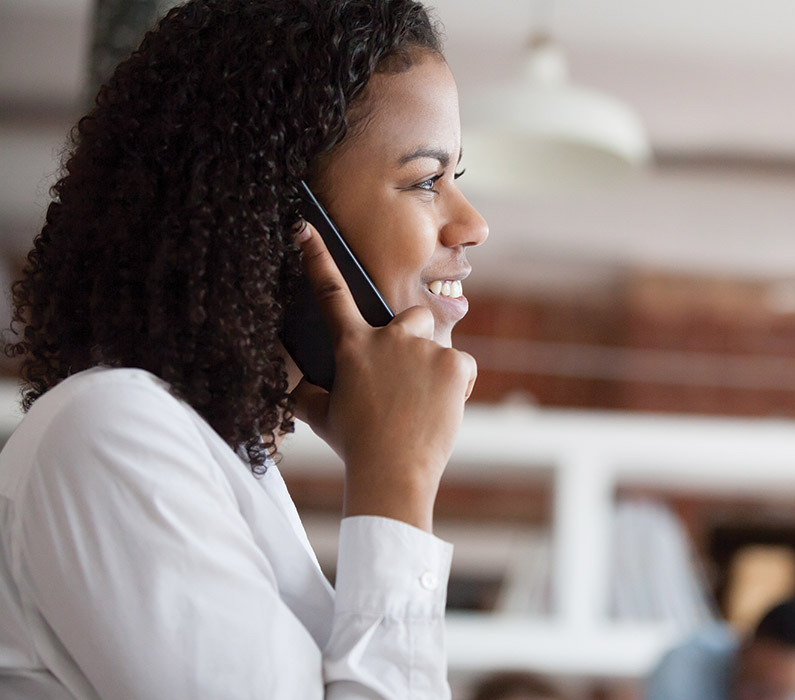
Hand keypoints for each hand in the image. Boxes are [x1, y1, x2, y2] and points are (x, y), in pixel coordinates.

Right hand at [289, 222, 475, 530]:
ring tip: (421, 407)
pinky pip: (461, 367)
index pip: (330, 294)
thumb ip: (306, 391)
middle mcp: (386, 338)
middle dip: (411, 340)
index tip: (305, 226)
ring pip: (437, 347)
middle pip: (409, 317)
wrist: (391, 473)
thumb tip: (291, 382)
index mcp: (351, 346)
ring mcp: (421, 349)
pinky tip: (442, 409)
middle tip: (406, 380)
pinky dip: (457, 386)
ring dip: (433, 370)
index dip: (316, 258)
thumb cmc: (356, 447)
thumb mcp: (321, 416)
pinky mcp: (452, 363)